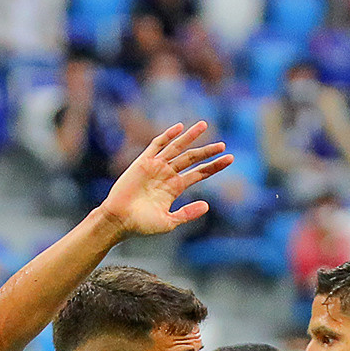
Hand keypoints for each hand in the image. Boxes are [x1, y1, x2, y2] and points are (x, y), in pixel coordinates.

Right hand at [99, 121, 231, 236]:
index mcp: (175, 188)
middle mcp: (167, 174)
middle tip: (223, 145)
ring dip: (190, 137)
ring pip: (177, 148)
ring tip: (204, 125)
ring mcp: (156, 167)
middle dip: (207, 151)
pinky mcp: (143, 162)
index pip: (199, 173)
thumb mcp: (169, 222)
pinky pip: (157, 145)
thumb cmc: (142, 225)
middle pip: (191, 158)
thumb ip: (188, 214)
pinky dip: (167, 136)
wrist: (119, 220)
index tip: (230, 159)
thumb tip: (207, 206)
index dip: (214, 166)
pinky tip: (179, 128)